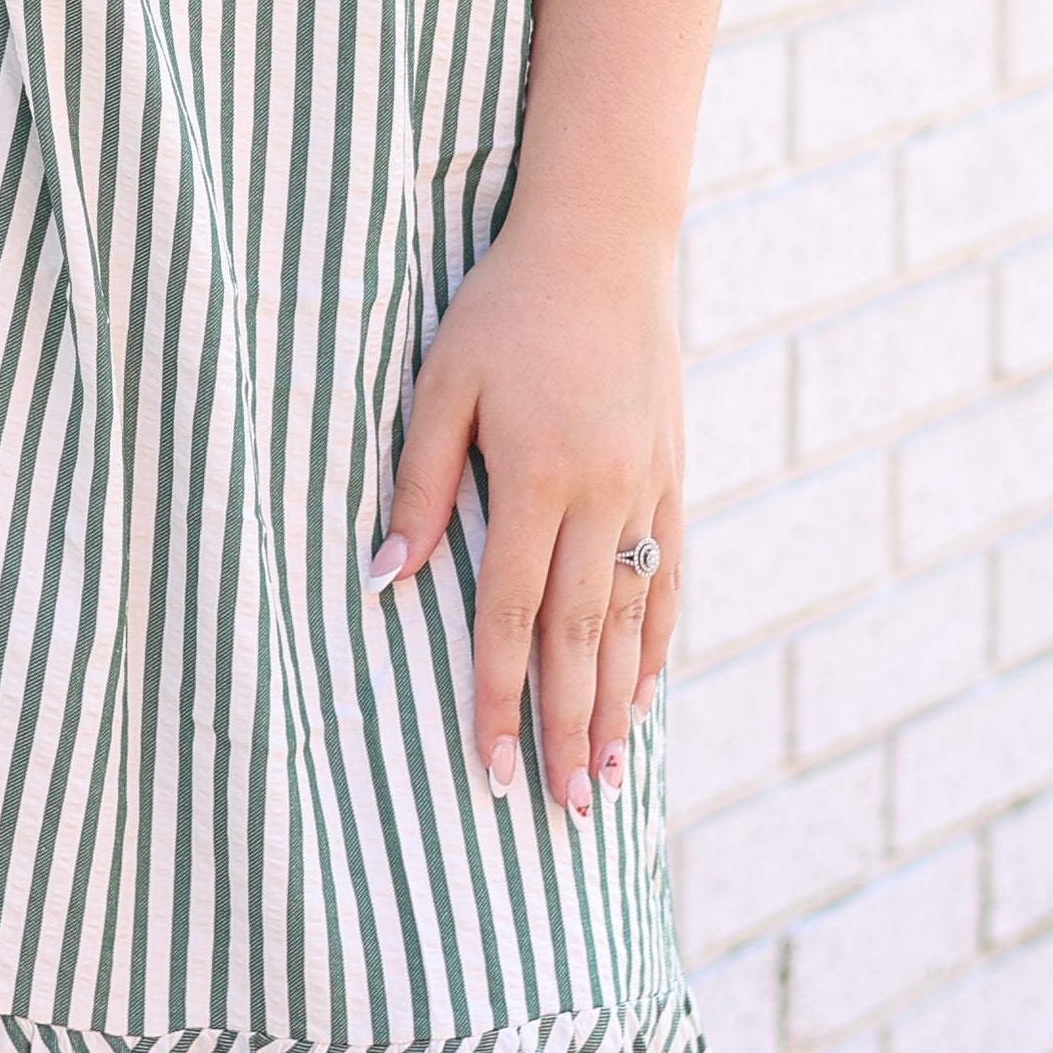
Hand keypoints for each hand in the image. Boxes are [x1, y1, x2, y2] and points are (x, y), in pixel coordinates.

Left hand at [367, 222, 681, 823]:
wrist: (603, 242)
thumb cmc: (504, 309)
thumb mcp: (441, 384)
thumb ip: (416, 485)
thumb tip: (383, 582)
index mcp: (538, 479)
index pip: (509, 617)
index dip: (497, 700)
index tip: (487, 772)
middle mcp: (601, 497)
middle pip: (580, 639)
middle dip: (566, 730)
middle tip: (563, 811)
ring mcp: (646, 490)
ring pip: (633, 620)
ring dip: (618, 704)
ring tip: (607, 776)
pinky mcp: (669, 475)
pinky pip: (668, 576)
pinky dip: (658, 640)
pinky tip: (645, 691)